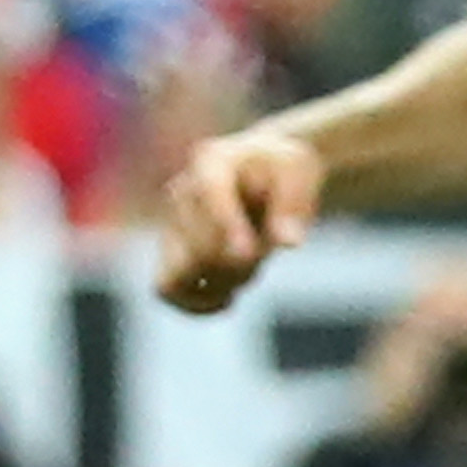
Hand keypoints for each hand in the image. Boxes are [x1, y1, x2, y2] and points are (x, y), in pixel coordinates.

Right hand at [155, 125, 326, 313]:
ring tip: (248, 274)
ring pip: (177, 276)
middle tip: (264, 254)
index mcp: (212, 162)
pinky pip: (166, 289)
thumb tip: (289, 243)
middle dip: (238, 264)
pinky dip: (195, 303)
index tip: (250, 254)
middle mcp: (182, 192)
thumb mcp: (300, 171)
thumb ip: (293, 204)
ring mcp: (171, 222)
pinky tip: (228, 300)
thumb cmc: (283, 169)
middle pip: (199, 248)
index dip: (228, 228)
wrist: (264, 170)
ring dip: (218, 285)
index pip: (211, 197)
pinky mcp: (170, 251)